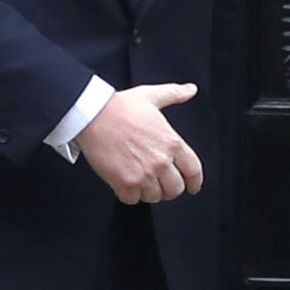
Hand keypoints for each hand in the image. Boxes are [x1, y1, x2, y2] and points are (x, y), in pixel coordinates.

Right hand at [76, 83, 203, 204]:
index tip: (192, 187)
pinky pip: (133, 199)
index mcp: (172, 142)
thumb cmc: (121, 106)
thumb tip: (191, 89)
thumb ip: (174, 94)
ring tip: (141, 181)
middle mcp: (161, 161)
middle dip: (169, 188)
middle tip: (161, 185)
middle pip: (175, 189)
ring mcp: (144, 174)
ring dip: (148, 191)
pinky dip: (129, 194)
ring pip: (154, 196)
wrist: (94, 116)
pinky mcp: (125, 183)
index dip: (194, 182)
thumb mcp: (151, 96)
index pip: (193, 170)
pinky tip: (125, 183)